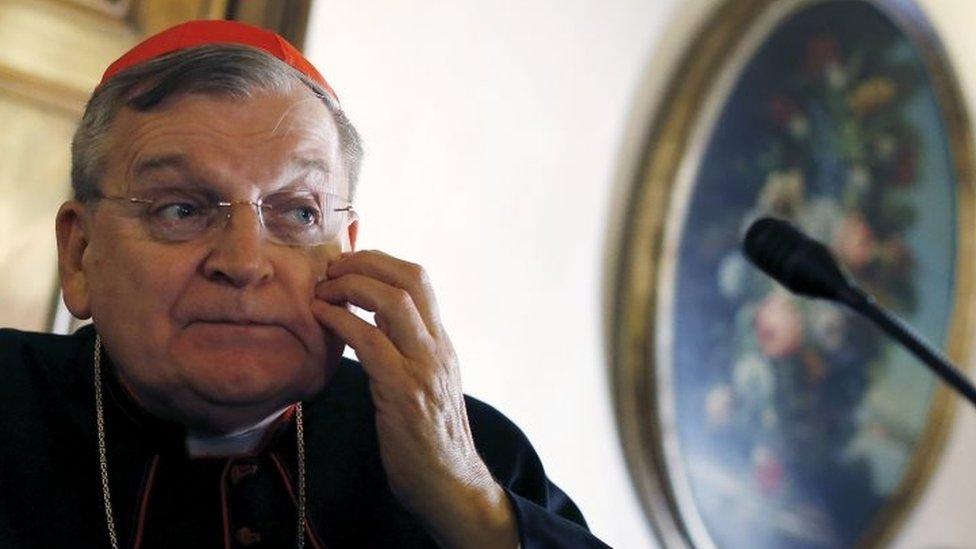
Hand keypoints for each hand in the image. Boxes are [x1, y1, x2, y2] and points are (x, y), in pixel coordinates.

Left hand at [312, 251, 517, 548]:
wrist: (449, 485)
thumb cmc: (428, 440)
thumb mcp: (424, 384)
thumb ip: (407, 351)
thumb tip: (374, 322)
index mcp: (441, 343)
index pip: (419, 279)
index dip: (380, 260)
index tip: (347, 263)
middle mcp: (437, 348)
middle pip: (410, 278)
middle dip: (365, 262)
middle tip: (330, 269)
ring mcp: (423, 368)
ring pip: (393, 302)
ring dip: (349, 286)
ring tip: (322, 291)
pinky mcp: (402, 392)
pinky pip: (370, 341)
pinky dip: (341, 321)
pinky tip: (321, 318)